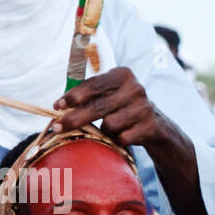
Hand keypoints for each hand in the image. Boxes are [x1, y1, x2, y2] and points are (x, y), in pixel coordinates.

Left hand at [52, 66, 178, 148]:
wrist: (157, 126)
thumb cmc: (123, 107)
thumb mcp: (110, 94)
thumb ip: (89, 94)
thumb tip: (58, 106)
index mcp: (123, 74)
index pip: (94, 84)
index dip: (74, 96)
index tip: (57, 106)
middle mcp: (136, 88)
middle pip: (98, 106)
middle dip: (75, 118)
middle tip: (57, 127)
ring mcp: (145, 108)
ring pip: (110, 124)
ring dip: (104, 131)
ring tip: (108, 129)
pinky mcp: (150, 126)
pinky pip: (123, 138)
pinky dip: (118, 140)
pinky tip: (122, 136)